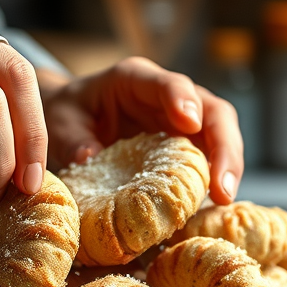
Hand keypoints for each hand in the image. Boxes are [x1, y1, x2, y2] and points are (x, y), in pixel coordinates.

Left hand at [40, 57, 243, 203]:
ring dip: (226, 167)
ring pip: (219, 135)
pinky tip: (212, 207)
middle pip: (212, 111)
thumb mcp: (59, 122)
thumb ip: (72, 138)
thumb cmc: (67, 113)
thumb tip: (90, 159)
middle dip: (223, 146)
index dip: (182, 99)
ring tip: (223, 200)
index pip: (168, 83)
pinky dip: (213, 181)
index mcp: (135, 79)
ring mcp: (181, 121)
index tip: (190, 122)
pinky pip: (207, 159)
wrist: (71, 119)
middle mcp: (167, 96)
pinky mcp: (184, 145)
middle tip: (222, 185)